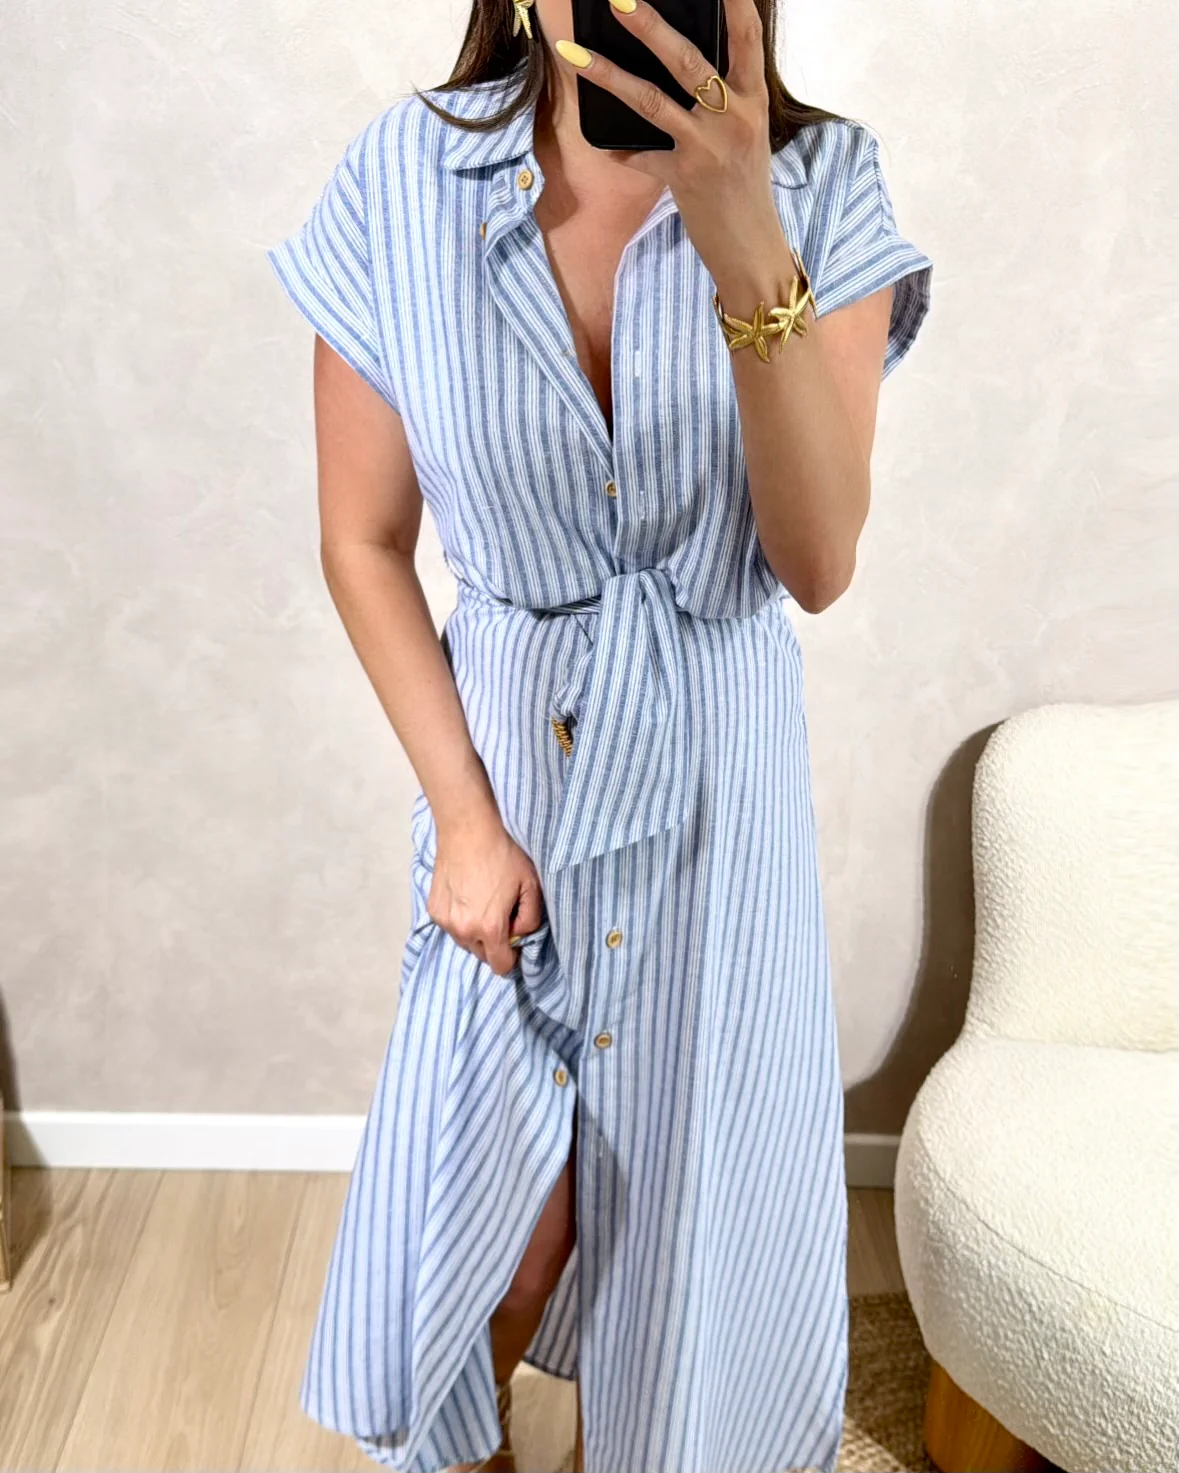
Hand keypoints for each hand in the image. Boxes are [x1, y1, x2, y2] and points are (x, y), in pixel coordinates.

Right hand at [430, 803, 545, 976]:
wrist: (468, 830)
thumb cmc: (502, 855)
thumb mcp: (531, 886)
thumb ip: (531, 919)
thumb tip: (520, 933)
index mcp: (490, 928)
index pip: (500, 966)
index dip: (511, 958)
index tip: (514, 941)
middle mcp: (464, 930)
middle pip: (481, 955)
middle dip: (493, 943)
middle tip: (500, 916)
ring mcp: (445, 921)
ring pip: (464, 941)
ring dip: (474, 932)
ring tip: (482, 904)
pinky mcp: (433, 909)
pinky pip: (450, 925)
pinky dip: (459, 918)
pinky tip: (466, 896)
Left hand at [553, 0, 786, 287]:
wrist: (752, 247)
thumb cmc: (745, 186)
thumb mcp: (746, 133)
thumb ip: (724, 97)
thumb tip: (680, 65)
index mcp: (755, 98)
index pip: (747, 35)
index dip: (732, 1)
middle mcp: (734, 117)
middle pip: (687, 60)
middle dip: (649, 26)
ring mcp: (708, 147)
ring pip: (651, 101)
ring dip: (608, 75)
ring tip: (574, 53)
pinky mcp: (684, 178)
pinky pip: (640, 158)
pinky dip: (620, 152)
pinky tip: (606, 148)